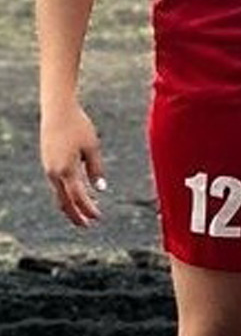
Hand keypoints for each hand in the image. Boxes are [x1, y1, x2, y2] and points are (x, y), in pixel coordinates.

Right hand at [40, 103, 105, 225]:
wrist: (57, 110)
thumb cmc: (78, 126)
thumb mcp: (92, 147)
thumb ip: (95, 169)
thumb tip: (99, 189)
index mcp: (66, 170)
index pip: (78, 197)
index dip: (88, 210)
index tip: (98, 218)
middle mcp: (54, 172)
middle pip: (64, 201)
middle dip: (76, 215)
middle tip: (88, 225)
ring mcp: (48, 167)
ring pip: (58, 193)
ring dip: (71, 204)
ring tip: (84, 213)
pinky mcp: (47, 162)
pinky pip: (56, 184)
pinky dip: (66, 193)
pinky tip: (76, 194)